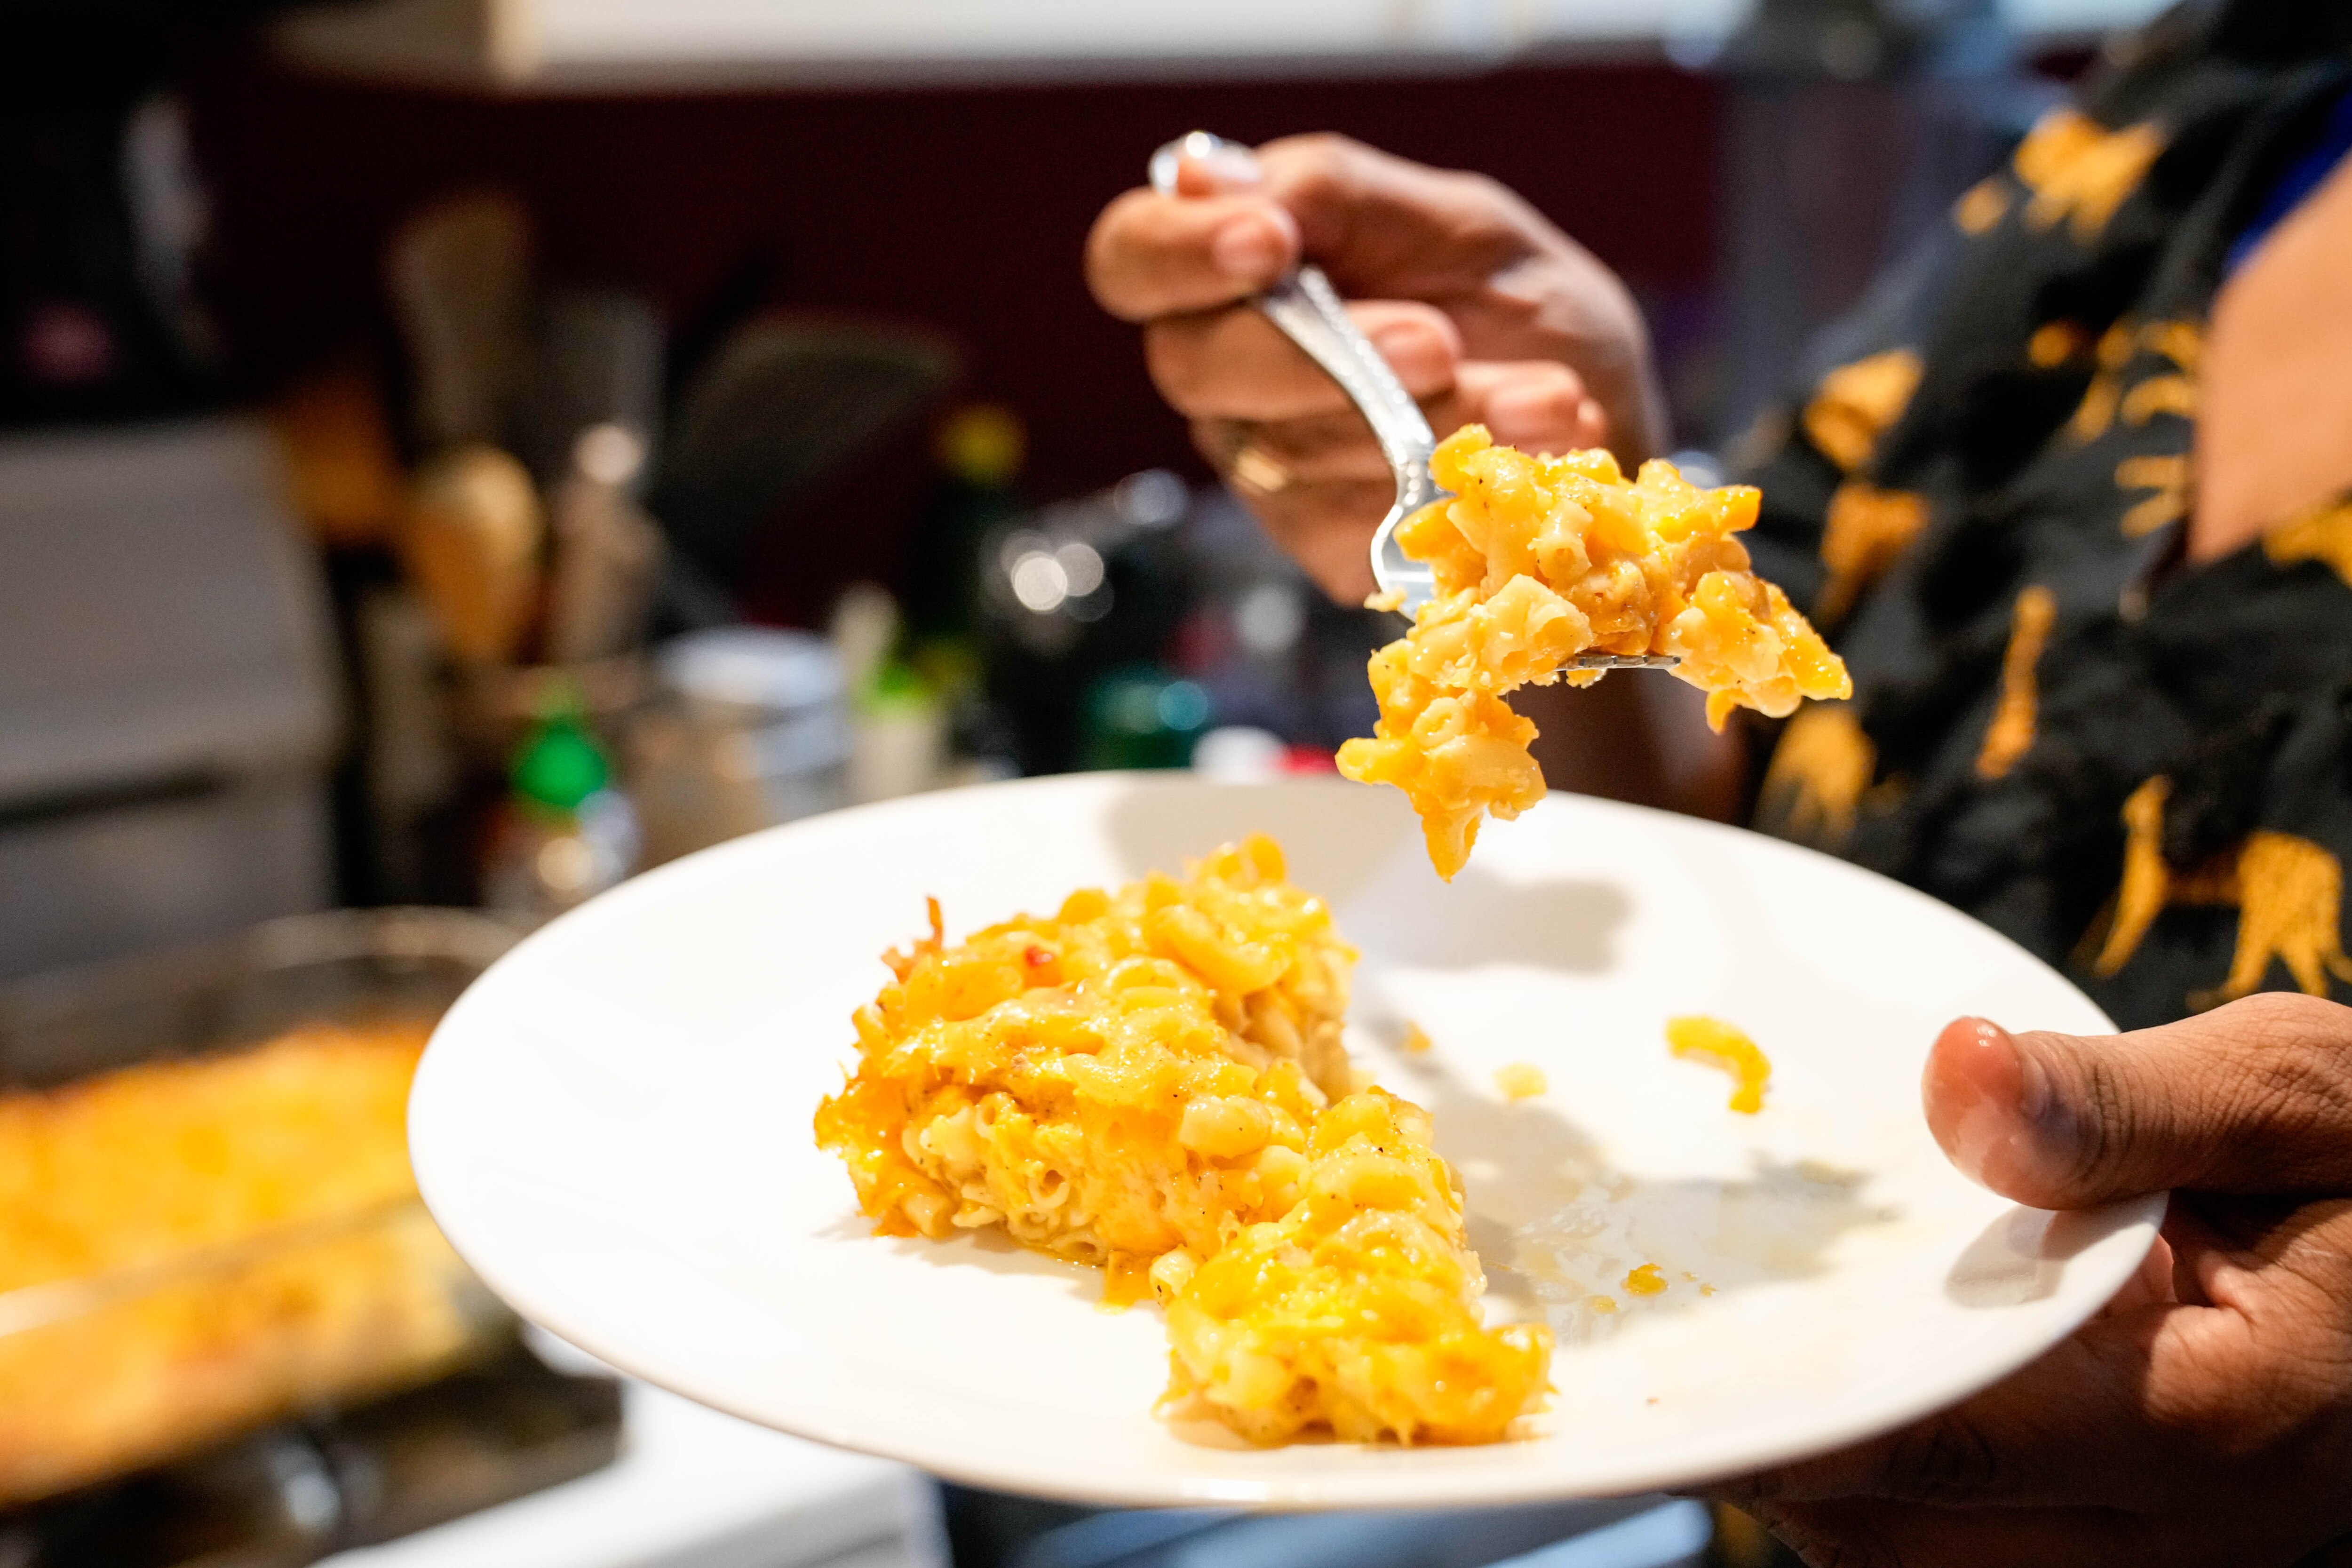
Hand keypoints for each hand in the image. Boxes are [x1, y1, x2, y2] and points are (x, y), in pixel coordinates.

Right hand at [1085, 133, 1665, 600]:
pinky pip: (1360, 523)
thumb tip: (1211, 178)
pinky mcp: (1325, 545)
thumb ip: (1339, 197)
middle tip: (1437, 344)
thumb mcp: (1459, 222)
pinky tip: (1541, 444)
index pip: (1135, 257)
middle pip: (1197, 366)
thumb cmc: (1515, 305)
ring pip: (1292, 452)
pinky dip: (1463, 485)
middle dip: (1322, 357)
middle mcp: (1224, 372)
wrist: (1598, 419)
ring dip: (1431, 423)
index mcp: (1233, 270)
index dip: (1180, 253)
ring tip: (1546, 396)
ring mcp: (1266, 467)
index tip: (1273, 245)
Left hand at [1719, 992, 2351, 1565]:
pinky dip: (1900, 1497)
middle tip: (1690, 1367)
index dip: (1814, 1416)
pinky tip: (1849, 1397)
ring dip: (1839, 1492)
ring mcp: (2178, 1558)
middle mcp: (2200, 1525)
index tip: (1690, 1381)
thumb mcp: (2292, 1093)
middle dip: (1800, 1468)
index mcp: (2230, 1409)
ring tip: (1754, 1377)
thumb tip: (1958, 1078)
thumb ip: (2122, 1102)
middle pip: (1927, 1543)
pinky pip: (1984, 1557)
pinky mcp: (2154, 1548)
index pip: (1966, 1440)